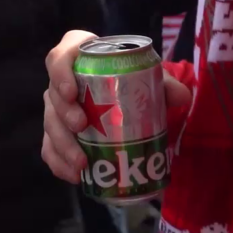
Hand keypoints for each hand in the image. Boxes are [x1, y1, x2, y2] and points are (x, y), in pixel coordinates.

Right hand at [41, 32, 190, 181]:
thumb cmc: (132, 78)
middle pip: (52, 94)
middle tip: (82, 126)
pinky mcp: (58, 133)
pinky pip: (50, 149)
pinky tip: (75, 176)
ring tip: (82, 163)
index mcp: (80, 59)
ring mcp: (57, 109)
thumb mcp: (149, 77)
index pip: (60, 55)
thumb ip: (165, 84)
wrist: (129, 96)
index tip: (71, 91)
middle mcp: (62, 82)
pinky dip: (59, 164)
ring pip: (50, 125)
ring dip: (62, 146)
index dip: (60, 71)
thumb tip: (182, 97)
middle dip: (63, 113)